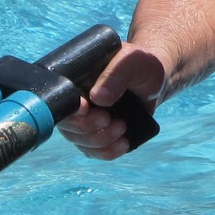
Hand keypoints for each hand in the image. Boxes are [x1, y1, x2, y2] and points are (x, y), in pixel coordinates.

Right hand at [58, 42, 166, 160]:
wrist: (155, 80)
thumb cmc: (140, 65)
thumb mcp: (131, 62)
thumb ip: (116, 75)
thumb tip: (97, 97)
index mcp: (74, 81)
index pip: (59, 101)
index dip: (68, 110)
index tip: (85, 108)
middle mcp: (74, 103)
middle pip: (67, 125)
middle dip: (88, 127)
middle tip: (109, 118)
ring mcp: (84, 121)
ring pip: (80, 142)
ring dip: (101, 140)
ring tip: (122, 127)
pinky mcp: (97, 135)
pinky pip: (94, 152)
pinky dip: (108, 151)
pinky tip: (123, 143)